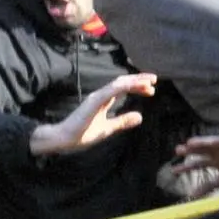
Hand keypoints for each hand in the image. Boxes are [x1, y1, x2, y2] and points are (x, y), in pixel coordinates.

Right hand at [31, 73, 156, 158]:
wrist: (64, 139)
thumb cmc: (82, 134)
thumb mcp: (108, 129)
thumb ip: (123, 121)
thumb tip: (140, 117)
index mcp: (103, 100)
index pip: (122, 88)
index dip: (137, 86)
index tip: (151, 90)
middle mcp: (100, 95)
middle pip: (122, 82)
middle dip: (139, 79)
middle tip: (154, 80)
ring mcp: (96, 97)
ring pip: (118, 84)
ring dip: (134, 81)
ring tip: (149, 82)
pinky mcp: (93, 101)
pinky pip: (110, 91)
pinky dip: (123, 87)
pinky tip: (134, 86)